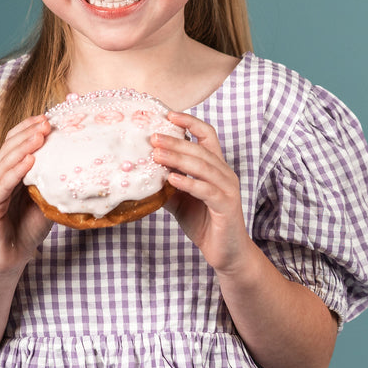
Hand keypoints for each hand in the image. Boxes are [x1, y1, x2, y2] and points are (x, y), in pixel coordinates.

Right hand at [0, 114, 53, 276]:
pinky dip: (15, 172)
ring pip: (5, 163)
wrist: (11, 258)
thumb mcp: (47, 202)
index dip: (29, 130)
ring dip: (23, 147)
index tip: (49, 118)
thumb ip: (54, 184)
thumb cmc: (28, 229)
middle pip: (9, 148)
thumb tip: (79, 166)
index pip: (16, 144)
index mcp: (10, 174)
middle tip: (47, 121)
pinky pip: (1, 186)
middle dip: (28, 133)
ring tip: (40, 135)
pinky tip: (28, 161)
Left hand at [151, 112, 251, 273]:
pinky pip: (207, 190)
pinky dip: (189, 182)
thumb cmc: (205, 223)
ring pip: (204, 166)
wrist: (226, 253)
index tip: (168, 115)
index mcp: (216, 168)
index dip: (190, 122)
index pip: (207, 135)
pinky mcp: (226, 206)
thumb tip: (140, 173)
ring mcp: (227, 189)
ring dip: (179, 159)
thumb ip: (166, 184)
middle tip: (152, 138)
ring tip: (157, 155)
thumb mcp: (180, 200)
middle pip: (201, 149)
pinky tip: (172, 179)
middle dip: (176, 142)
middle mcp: (225, 174)